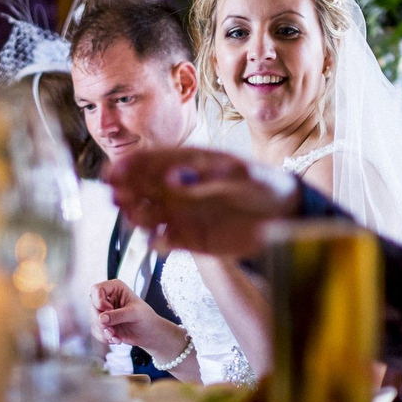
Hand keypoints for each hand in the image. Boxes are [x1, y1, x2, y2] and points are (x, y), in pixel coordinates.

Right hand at [88, 279, 185, 358]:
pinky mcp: (103, 324)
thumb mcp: (134, 313)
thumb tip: (101, 319)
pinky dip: (104, 337)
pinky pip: (96, 331)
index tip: (110, 310)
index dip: (100, 302)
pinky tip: (116, 339)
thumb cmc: (145, 317)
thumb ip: (118, 315)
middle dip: (101, 322)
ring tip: (116, 336)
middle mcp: (107, 298)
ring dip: (104, 332)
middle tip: (112, 330)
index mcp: (115, 288)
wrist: (149, 333)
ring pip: (93, 321)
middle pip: (92, 307)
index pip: (97, 289)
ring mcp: (104, 311)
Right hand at [104, 147, 298, 256]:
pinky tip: (157, 239)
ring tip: (130, 215)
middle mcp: (182, 187)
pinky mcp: (191, 239)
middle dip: (126, 189)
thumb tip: (175, 178)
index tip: (114, 170)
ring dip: (136, 214)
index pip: (155, 161)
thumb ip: (211, 176)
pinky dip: (158, 240)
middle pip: (144, 187)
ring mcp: (184, 213)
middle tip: (115, 194)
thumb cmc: (267, 185)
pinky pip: (166, 240)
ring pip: (149, 214)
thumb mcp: (245, 175)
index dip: (132, 165)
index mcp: (192, 163)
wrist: (287, 217)